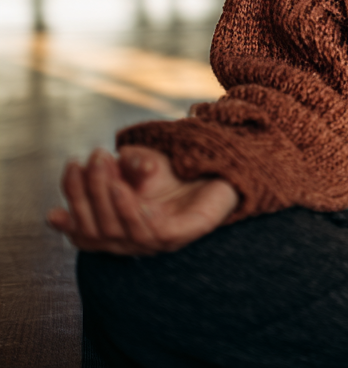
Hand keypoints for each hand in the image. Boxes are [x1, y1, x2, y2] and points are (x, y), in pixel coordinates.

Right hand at [46, 145, 238, 254]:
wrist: (227, 175)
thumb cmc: (182, 172)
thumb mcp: (147, 163)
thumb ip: (127, 163)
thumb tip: (110, 161)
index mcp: (121, 230)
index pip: (86, 227)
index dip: (71, 207)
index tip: (64, 179)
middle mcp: (135, 241)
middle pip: (97, 229)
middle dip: (85, 193)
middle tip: (86, 159)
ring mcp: (156, 243)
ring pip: (117, 230)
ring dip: (104, 196)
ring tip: (100, 168)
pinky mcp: (178, 237)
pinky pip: (147, 230)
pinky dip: (130, 208)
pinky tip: (121, 187)